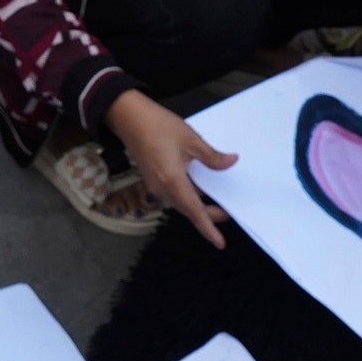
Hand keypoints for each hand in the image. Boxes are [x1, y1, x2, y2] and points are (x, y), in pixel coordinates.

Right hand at [109, 93, 234, 244]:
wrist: (130, 118)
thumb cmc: (159, 126)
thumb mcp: (191, 139)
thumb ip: (212, 156)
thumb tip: (231, 162)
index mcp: (173, 181)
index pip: (195, 211)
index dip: (208, 228)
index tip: (219, 242)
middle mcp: (162, 188)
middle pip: (188, 210)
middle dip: (207, 216)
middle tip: (227, 213)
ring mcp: (155, 185)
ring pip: (180, 203)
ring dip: (197, 206)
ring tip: (216, 201)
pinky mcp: (152, 179)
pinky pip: (173, 194)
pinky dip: (187, 195)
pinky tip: (198, 187)